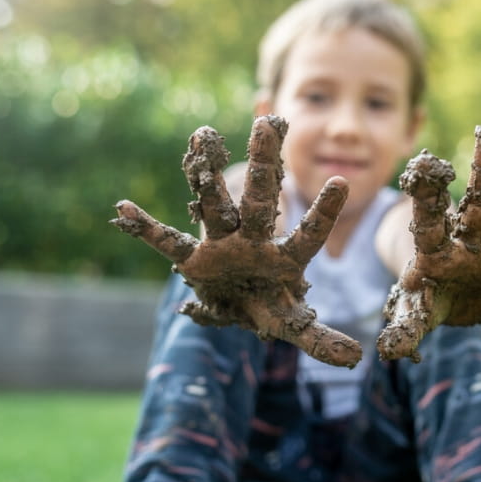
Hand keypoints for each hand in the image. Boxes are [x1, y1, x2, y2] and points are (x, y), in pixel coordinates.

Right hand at [111, 116, 361, 367]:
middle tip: (266, 123)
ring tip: (202, 134)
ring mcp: (223, 243)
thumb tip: (357, 357)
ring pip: (216, 203)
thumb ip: (320, 337)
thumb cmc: (271, 306)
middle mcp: (254, 240)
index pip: (309, 234)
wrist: (237, 305)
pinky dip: (146, 229)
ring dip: (206, 173)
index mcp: (285, 257)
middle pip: (259, 200)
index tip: (340, 182)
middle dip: (263, 166)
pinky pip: (168, 242)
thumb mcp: (293, 324)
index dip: (324, 214)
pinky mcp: (195, 258)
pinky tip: (123, 209)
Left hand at [377, 123, 480, 361]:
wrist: (447, 305)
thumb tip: (390, 350)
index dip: (428, 194)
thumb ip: (405, 327)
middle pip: (478, 203)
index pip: (430, 218)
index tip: (424, 163)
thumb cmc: (423, 300)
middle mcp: (468, 242)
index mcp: (435, 249)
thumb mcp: (413, 312)